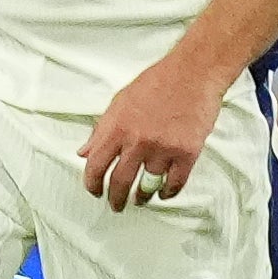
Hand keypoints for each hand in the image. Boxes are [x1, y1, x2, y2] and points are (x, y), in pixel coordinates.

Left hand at [78, 51, 232, 211]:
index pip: (95, 165)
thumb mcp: (119, 101)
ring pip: (147, 187)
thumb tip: (84, 152)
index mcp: (116, 128)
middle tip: (116, 205)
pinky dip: (168, 192)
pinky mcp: (186, 153)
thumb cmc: (157, 82)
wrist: (193, 73)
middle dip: (115, 199)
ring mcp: (162, 149)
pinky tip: (164, 192)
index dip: (92, 184)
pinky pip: (175, 183)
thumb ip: (101, 130)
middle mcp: (137, 141)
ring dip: (142, 198)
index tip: (95, 191)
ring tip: (140, 200)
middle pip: (119, 182)